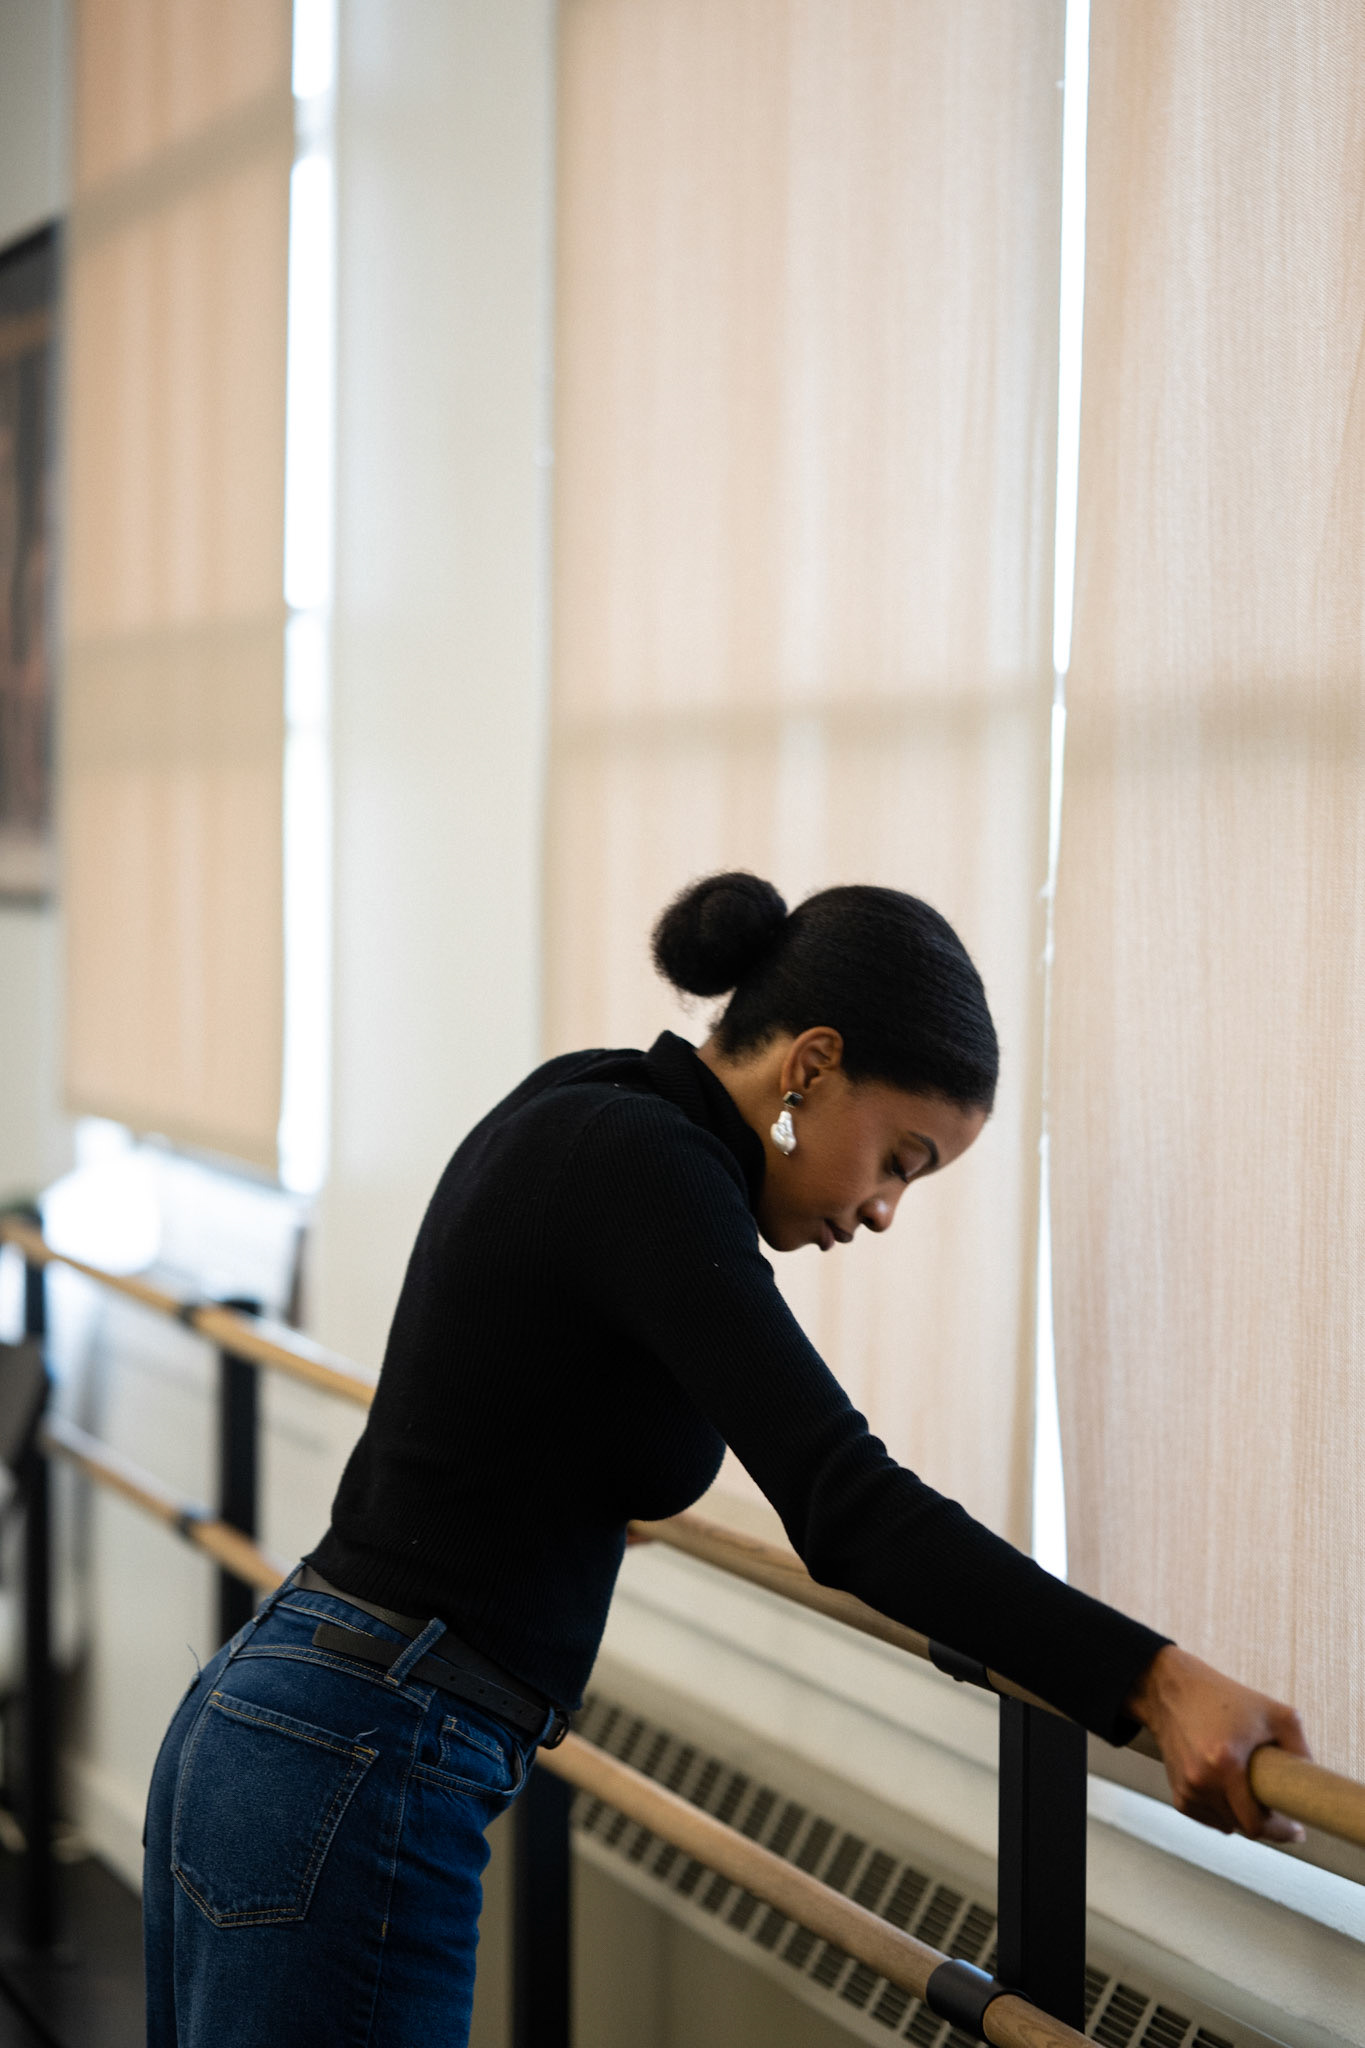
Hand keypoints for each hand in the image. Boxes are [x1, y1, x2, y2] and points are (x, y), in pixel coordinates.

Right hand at [1125, 1644, 1310, 1842]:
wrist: (1171, 1690)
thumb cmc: (1222, 1698)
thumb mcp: (1273, 1713)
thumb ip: (1299, 1748)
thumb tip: (1310, 1782)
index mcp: (1225, 1763)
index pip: (1256, 1823)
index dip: (1280, 1831)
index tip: (1296, 1830)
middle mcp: (1201, 1781)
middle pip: (1243, 1827)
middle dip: (1264, 1821)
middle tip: (1277, 1805)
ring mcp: (1187, 1789)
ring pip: (1226, 1825)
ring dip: (1242, 1816)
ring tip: (1250, 1790)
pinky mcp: (1177, 1792)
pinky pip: (1209, 1818)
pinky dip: (1222, 1811)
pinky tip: (1228, 1789)